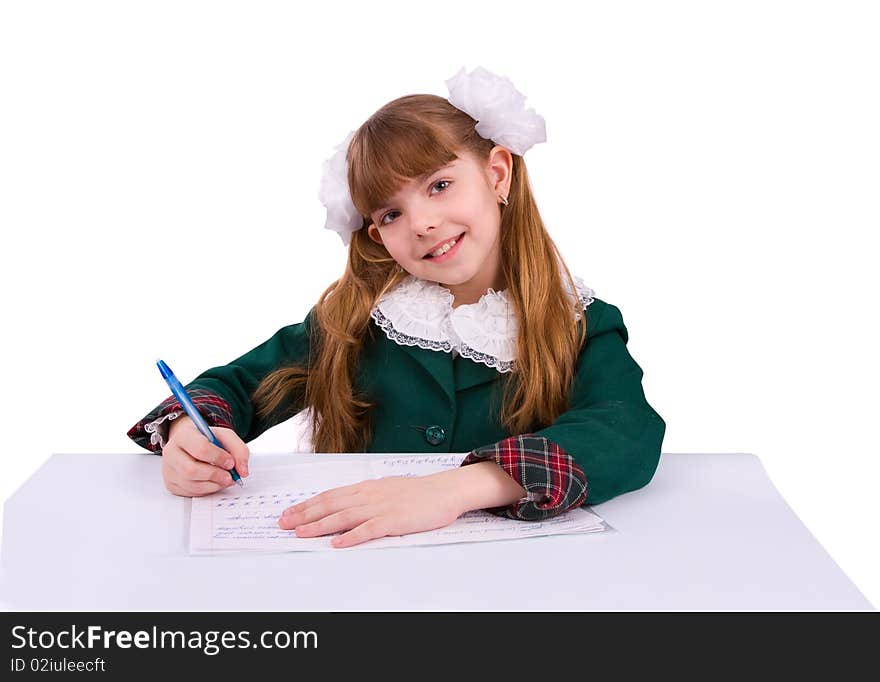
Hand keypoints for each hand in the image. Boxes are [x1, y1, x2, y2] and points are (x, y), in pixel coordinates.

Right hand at [161, 415, 249, 496]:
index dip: (218, 458)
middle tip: (230, 476)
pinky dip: (207, 490)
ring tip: (224, 479)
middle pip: (191, 470)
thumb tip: (243, 471)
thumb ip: (239, 450)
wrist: (191, 444)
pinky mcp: (171, 484)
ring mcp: (169, 470)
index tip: (230, 462)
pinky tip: (214, 482)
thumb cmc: (207, 439)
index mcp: (184, 435)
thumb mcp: (226, 437)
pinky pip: (190, 493)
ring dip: (213, 485)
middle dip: (215, 475)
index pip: (200, 448)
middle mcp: (171, 452)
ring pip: (191, 484)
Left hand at [277, 470, 466, 548]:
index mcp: (367, 488)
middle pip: (330, 504)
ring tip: (300, 533)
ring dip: (319, 525)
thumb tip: (345, 505)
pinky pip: (369, 530)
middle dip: (304, 514)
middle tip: (283, 523)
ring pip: (343, 516)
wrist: (445, 490)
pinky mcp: (394, 521)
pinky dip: (351, 537)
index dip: (307, 504)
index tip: (289, 512)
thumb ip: (366, 497)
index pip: (330, 495)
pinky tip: (337, 544)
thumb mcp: (387, 489)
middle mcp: (369, 495)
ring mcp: (381, 507)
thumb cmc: (419, 492)